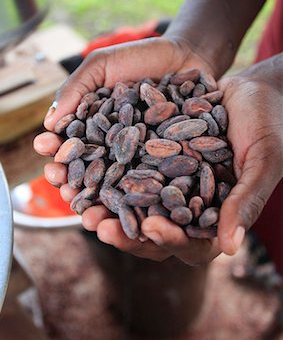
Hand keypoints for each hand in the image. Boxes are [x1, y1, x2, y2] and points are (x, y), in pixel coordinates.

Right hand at [33, 35, 221, 265]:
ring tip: (96, 220)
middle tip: (69, 199)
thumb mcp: (103, 64)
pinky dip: (149, 207)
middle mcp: (118, 153)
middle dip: (78, 192)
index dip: (60, 160)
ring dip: (107, 210)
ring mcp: (146, 163)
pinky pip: (161, 191)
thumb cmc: (142, 58)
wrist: (190, 55)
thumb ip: (76, 88)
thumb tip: (48, 122)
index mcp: (97, 133)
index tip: (50, 163)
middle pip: (95, 180)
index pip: (73, 153)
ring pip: (124, 193)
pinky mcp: (174, 169)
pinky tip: (140, 221)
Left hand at [80, 67, 282, 264]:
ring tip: (75, 199)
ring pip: (131, 202)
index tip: (151, 229)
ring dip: (103, 203)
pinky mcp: (152, 157)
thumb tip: (230, 249)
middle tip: (95, 224)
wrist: (255, 90)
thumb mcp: (262, 161)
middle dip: (123, 230)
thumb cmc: (271, 127)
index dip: (169, 240)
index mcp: (214, 217)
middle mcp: (186, 205)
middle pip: (150, 230)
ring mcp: (167, 182)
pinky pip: (125, 167)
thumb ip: (246, 202)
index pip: (188, 244)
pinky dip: (103, 168)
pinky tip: (80, 163)